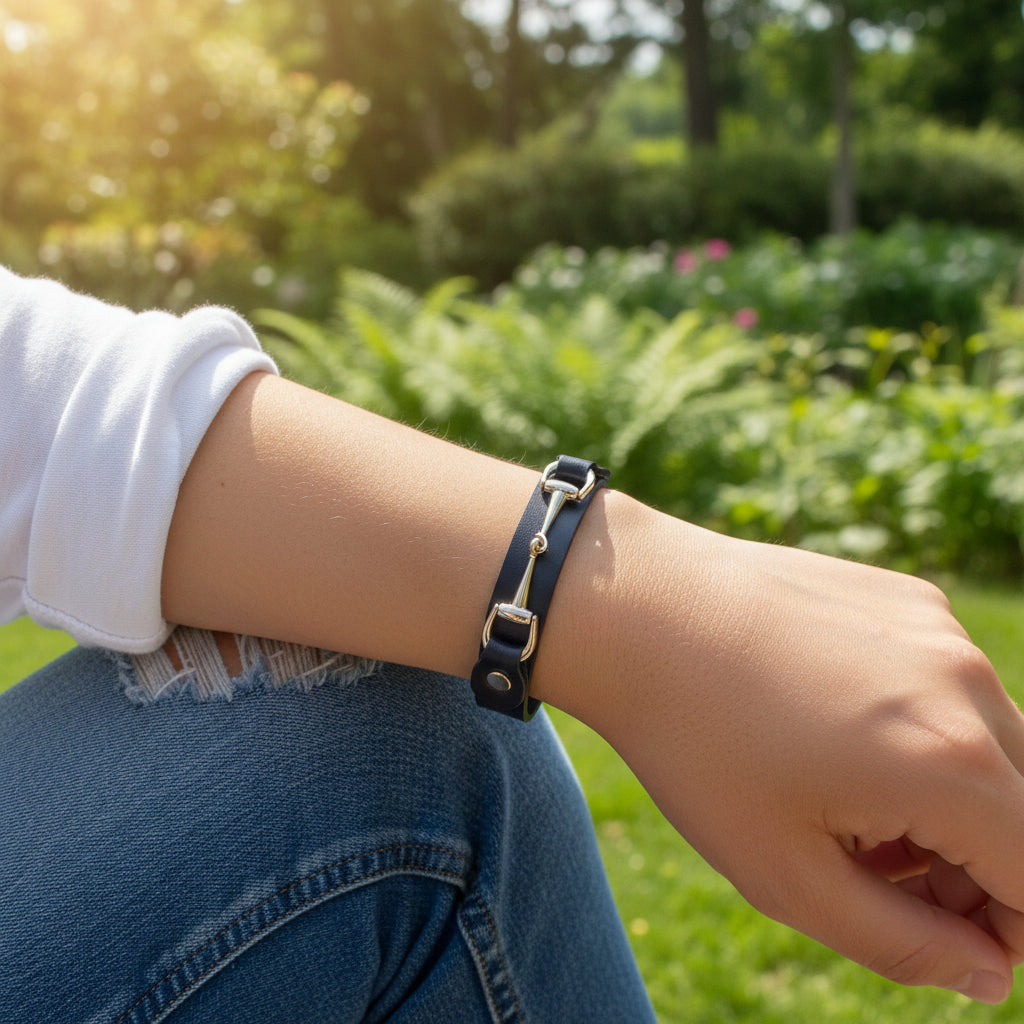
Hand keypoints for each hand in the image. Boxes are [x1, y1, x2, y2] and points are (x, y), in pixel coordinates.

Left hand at [542, 497, 1023, 1001]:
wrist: (636, 606)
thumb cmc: (696, 745)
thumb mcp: (785, 874)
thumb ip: (904, 945)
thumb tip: (987, 972)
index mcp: (951, 765)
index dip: (1004, 930)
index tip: (937, 937)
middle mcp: (968, 685)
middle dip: (975, 870)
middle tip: (875, 877)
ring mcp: (941, 629)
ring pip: (992, 748)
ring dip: (949, 801)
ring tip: (847, 809)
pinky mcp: (910, 597)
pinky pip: (949, 686)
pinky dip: (923, 732)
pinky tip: (835, 737)